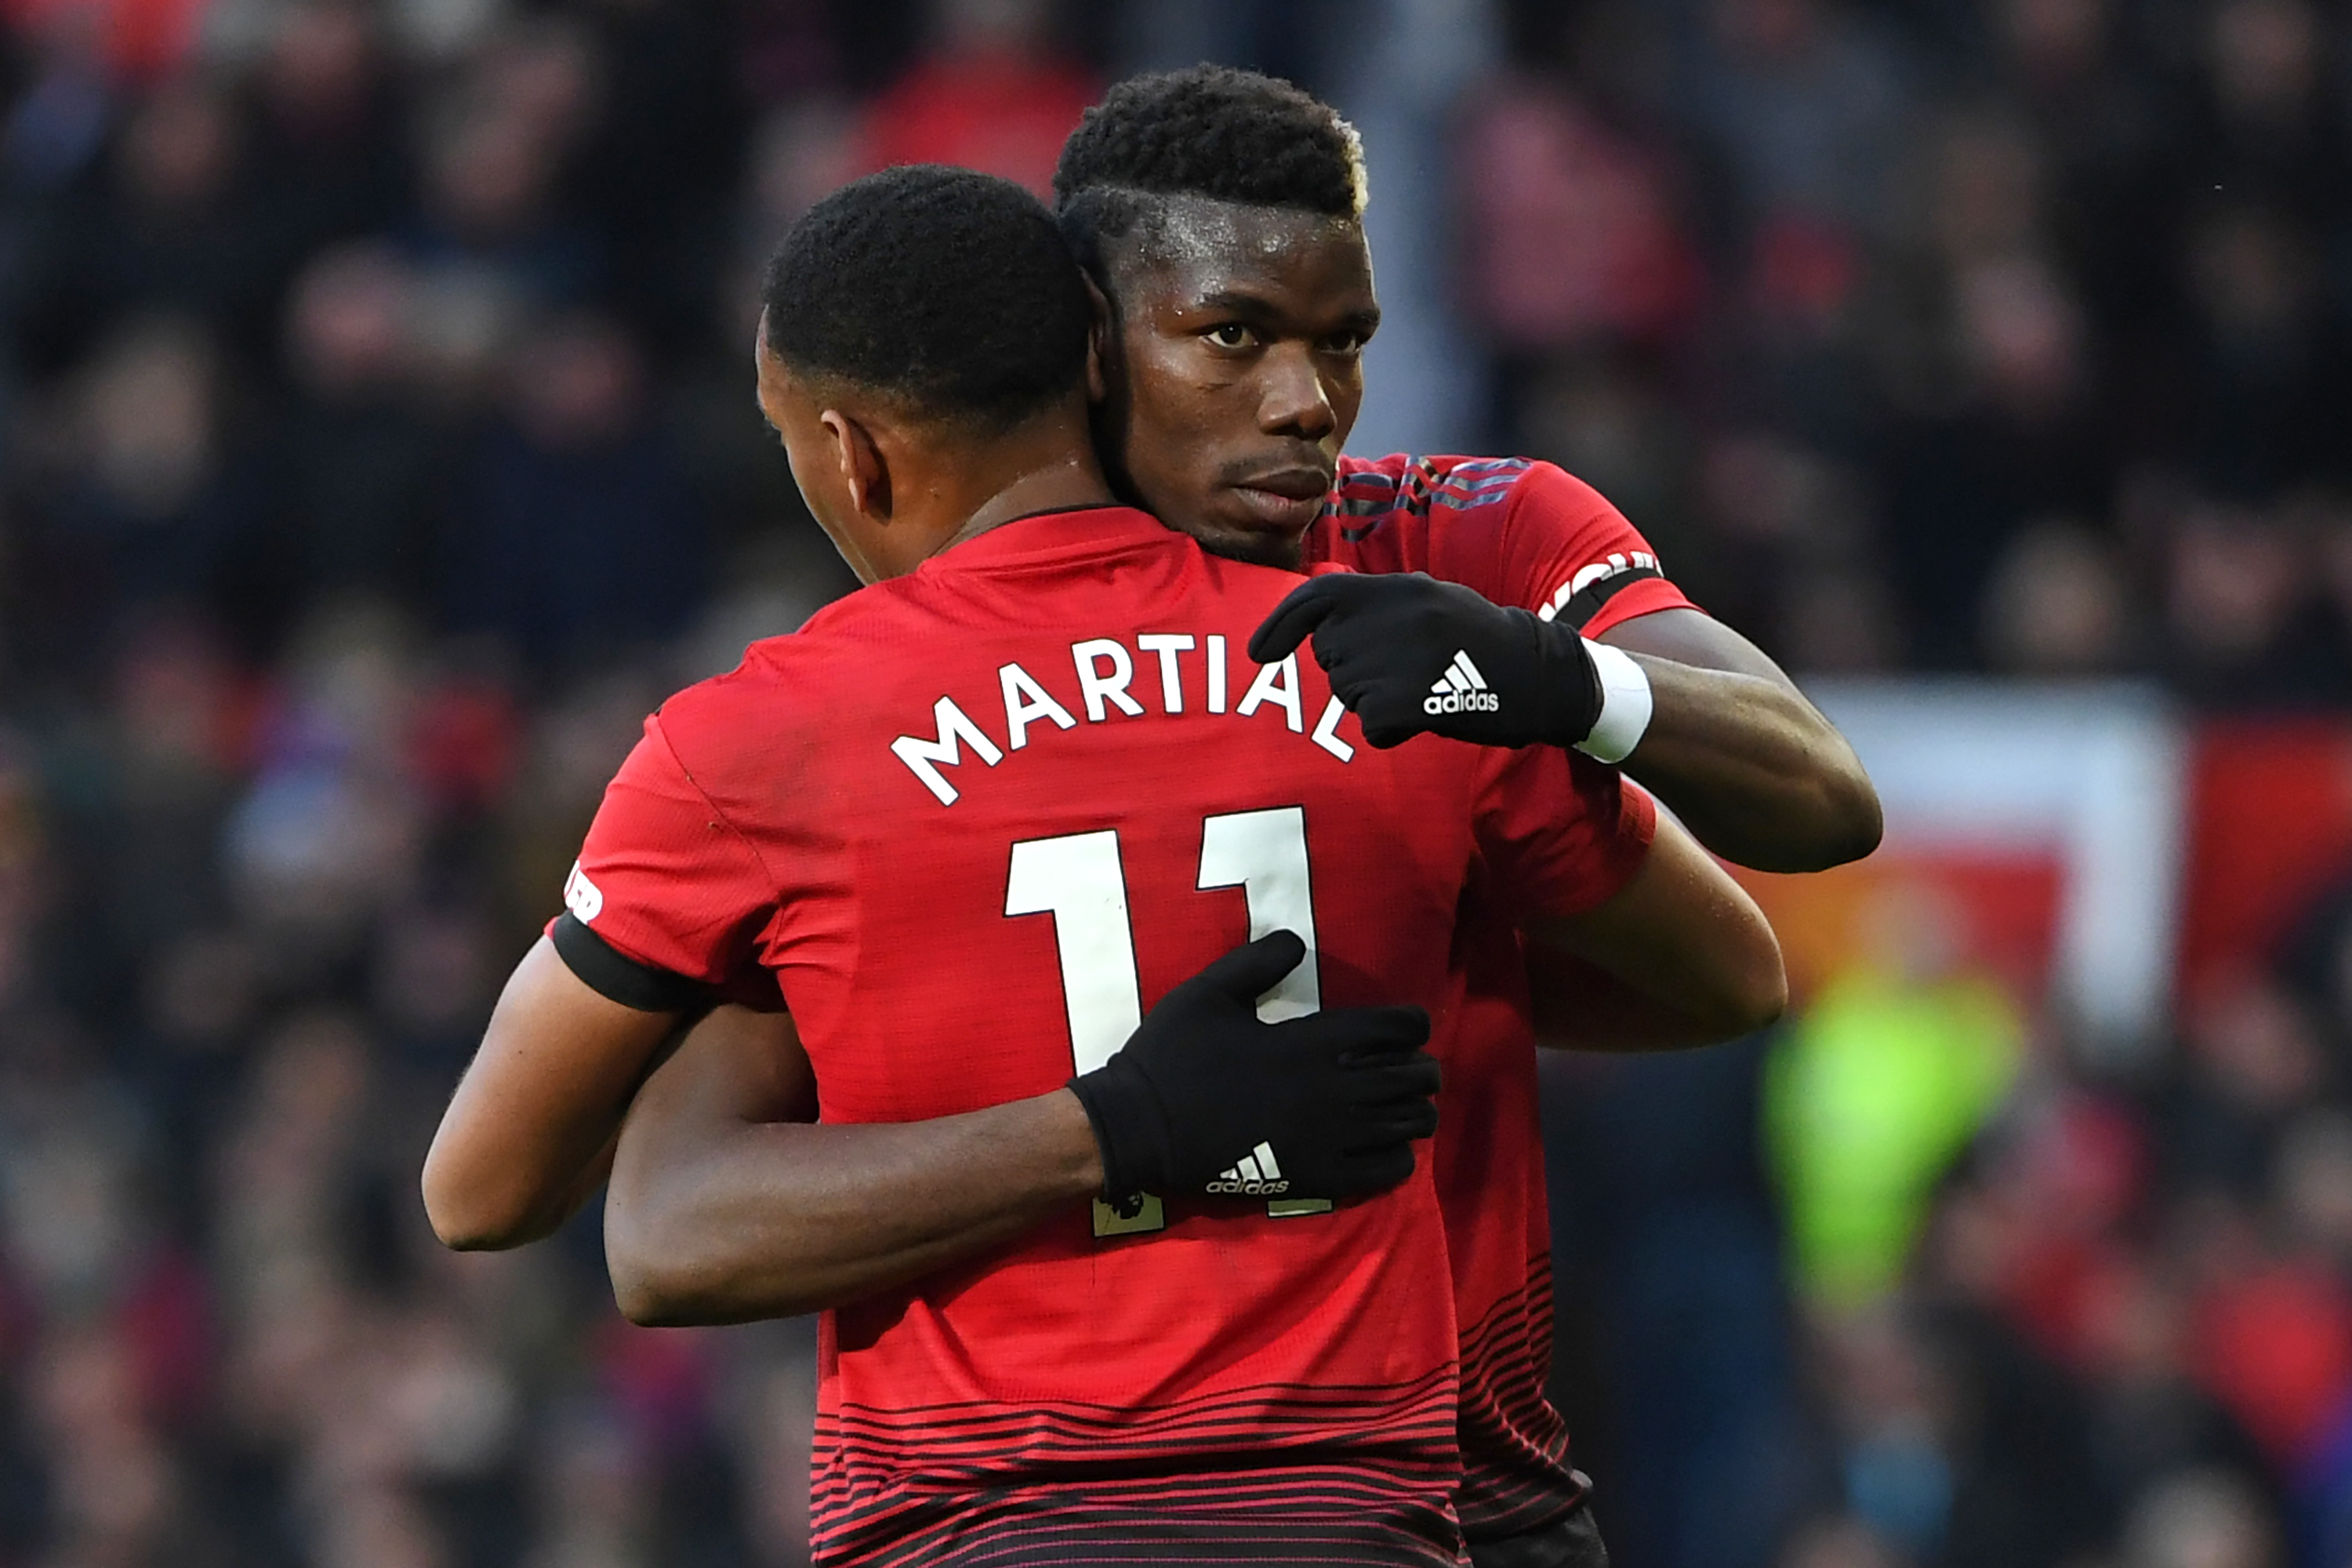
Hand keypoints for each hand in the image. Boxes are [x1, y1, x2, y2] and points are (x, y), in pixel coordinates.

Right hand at [1067, 931, 1437, 1203]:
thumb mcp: (1207, 991)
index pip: (1396, 1028)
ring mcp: (1328, 1138)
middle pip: (1414, 1078)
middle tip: (1411, 1066)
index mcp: (1311, 1041)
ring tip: (1404, 1105)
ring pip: (1407, 1125)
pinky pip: (1385, 1171)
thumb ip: (1257, 961)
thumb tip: (1298, 940)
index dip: (1412, 1023)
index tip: (1406, 1025)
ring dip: (1415, 1111)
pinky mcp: (1317, 1177)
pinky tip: (1386, 1146)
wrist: (1140, 1129)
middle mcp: (1333, 1089)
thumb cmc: (1171, 1056)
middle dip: (1422, 1068)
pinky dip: (1398, 1156)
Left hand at [1249, 572, 1602, 749]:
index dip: (1281, 625)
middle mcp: (1396, 616)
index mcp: (1400, 587)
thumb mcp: (1429, 601)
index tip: (1258, 653)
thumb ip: (1376, 605)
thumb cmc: (1478, 643)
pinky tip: (1425, 715)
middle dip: (1351, 670)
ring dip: (1374, 700)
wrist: (1540, 675)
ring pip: (1348, 692)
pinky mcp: (1412, 699)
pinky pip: (1373, 725)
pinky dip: (1391, 729)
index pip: (1318, 597)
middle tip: (1404, 670)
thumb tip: (1317, 610)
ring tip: (1424, 687)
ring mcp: (1404, 657)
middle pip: (1330, 655)